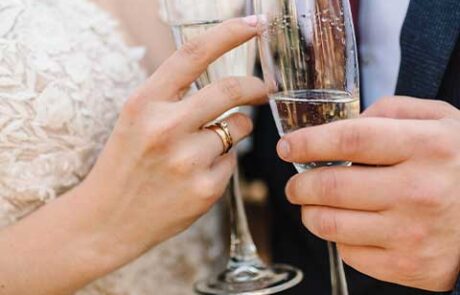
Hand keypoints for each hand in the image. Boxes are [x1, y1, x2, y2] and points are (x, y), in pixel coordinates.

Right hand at [72, 17, 264, 275]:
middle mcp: (166, 128)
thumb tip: (224, 85)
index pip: (193, 54)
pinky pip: (232, 161)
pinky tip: (196, 176)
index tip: (256, 24)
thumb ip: (173, 96)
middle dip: (256, 85)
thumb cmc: (124, 164)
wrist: (108, 220)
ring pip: (239, 129)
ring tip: (204, 148)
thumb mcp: (136, 118)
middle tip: (265, 87)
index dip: (229, 33)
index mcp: (145, 103)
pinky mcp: (206, 189)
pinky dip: (223, 162)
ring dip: (234, 131)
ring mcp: (188, 160)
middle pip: (230, 89)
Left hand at [278, 96, 459, 290]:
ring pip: (330, 224)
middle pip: (331, 186)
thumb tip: (340, 126)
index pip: (350, 140)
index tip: (287, 147)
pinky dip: (338, 237)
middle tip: (296, 183)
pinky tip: (350, 225)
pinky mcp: (408, 266)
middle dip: (299, 184)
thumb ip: (391, 111)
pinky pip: (348, 252)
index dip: (308, 142)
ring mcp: (412, 233)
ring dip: (310, 212)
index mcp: (427, 147)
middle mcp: (419, 191)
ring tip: (313, 204)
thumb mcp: (441, 122)